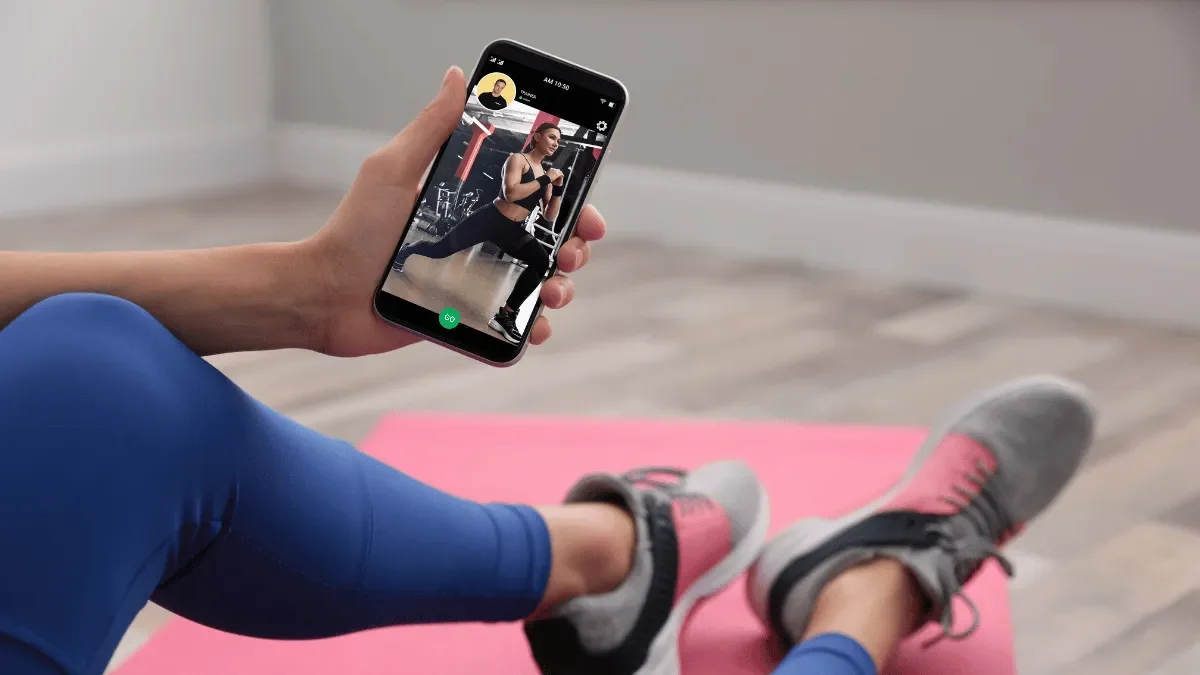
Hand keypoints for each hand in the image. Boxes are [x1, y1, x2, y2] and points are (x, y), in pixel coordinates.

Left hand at [300, 66, 605, 357]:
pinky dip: (532, 330)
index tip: (584, 209)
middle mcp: (478, 241)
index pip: (533, 197)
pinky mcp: (466, 319)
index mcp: (470, 204)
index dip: (568, 201)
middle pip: (547, 241)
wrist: (326, 293)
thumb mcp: (393, 170)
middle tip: (569, 253)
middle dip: (572, 247)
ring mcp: (475, 280)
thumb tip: (457, 78)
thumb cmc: (353, 230)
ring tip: (552, 292)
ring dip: (560, 288)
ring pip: (537, 284)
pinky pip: (510, 327)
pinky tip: (535, 328)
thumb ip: (431, 128)